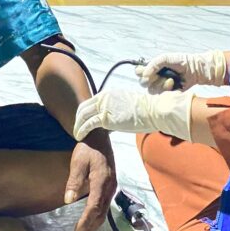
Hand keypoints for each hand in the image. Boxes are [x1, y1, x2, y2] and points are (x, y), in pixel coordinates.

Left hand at [63, 131, 116, 230]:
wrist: (100, 137)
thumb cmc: (87, 148)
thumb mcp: (78, 161)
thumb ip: (74, 181)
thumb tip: (68, 200)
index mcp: (102, 181)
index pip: (93, 207)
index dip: (85, 222)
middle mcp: (110, 187)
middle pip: (100, 214)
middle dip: (89, 229)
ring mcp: (112, 188)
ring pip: (104, 212)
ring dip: (93, 225)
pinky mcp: (110, 187)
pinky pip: (105, 206)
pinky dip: (97, 217)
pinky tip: (89, 222)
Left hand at [74, 89, 193, 141]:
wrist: (153, 110)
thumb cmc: (145, 110)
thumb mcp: (127, 104)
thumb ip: (117, 108)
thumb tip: (114, 117)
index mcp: (109, 94)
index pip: (91, 102)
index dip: (85, 112)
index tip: (83, 120)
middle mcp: (104, 97)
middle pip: (84, 107)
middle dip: (78, 118)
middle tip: (77, 127)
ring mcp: (104, 107)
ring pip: (83, 115)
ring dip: (77, 125)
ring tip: (76, 134)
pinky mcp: (105, 118)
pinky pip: (88, 124)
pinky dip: (81, 130)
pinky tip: (79, 136)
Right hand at [136, 50, 228, 92]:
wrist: (195, 69)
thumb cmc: (181, 61)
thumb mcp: (165, 58)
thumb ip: (153, 64)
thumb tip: (143, 74)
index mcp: (152, 67)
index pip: (138, 72)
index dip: (140, 73)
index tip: (147, 72)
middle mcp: (154, 77)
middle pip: (143, 83)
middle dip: (152, 80)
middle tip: (160, 76)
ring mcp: (160, 86)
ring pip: (152, 90)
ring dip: (161, 84)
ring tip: (171, 80)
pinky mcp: (167, 94)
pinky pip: (161, 96)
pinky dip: (167, 90)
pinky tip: (174, 85)